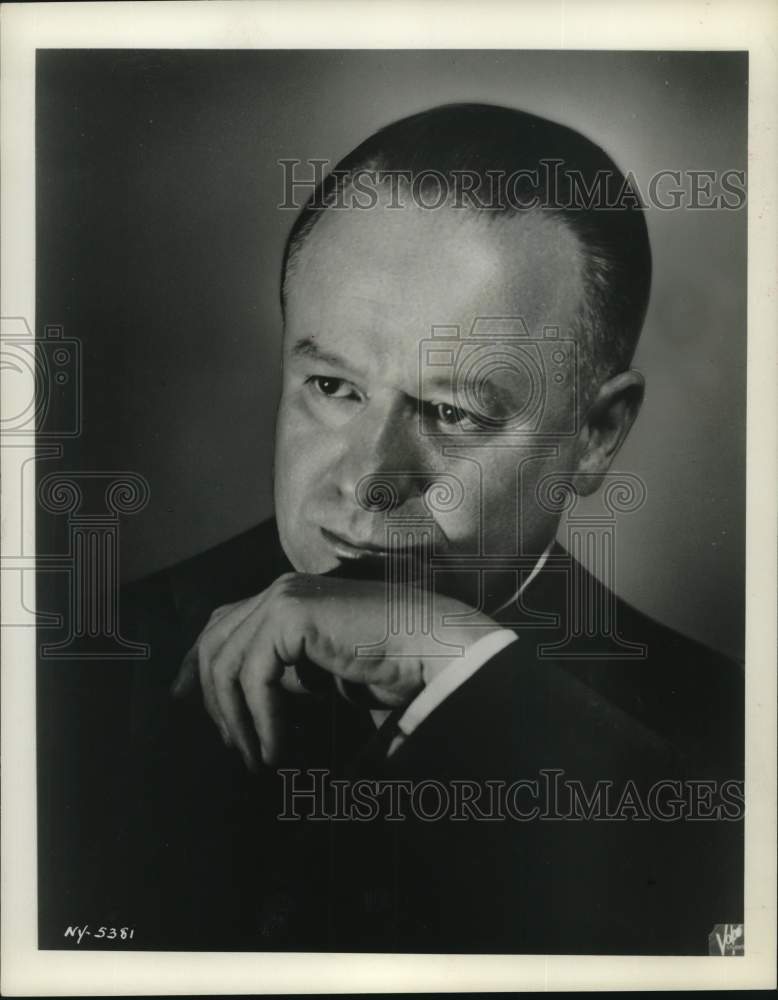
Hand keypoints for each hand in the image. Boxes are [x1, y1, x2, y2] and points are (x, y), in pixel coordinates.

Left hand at [171, 572, 495, 768]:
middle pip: (214, 642)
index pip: (221, 624)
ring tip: (257, 758)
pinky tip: (277, 749)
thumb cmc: (394, 668)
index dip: (195, 663)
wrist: (435, 651)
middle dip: (211, 699)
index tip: (182, 700)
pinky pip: (253, 674)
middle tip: (232, 748)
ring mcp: (284, 596)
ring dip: (236, 719)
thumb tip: (249, 714)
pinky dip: (260, 718)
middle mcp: (280, 591)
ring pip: (226, 661)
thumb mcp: (325, 678)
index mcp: (287, 598)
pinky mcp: (292, 612)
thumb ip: (288, 681)